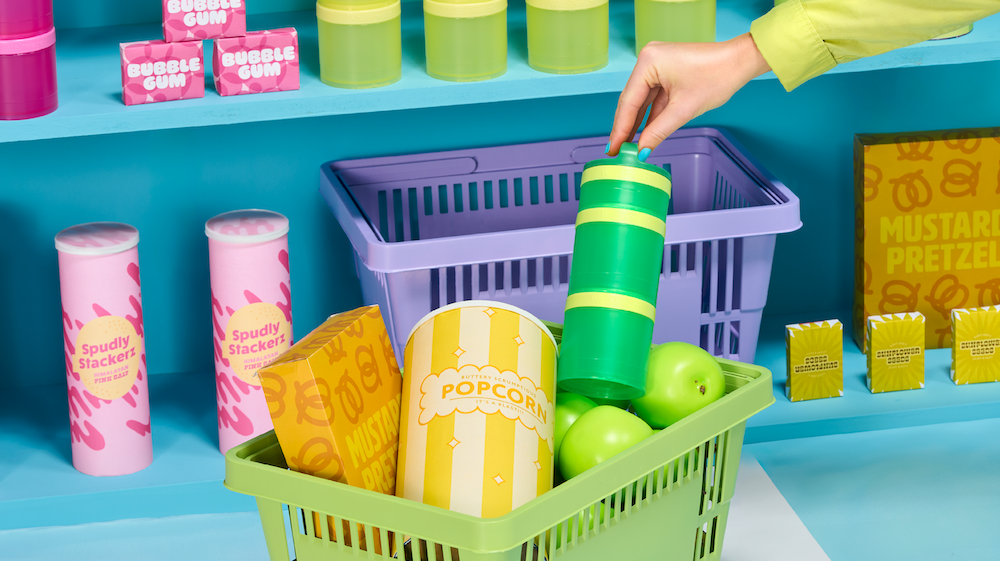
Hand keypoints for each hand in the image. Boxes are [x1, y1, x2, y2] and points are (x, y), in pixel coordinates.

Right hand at [608, 33, 771, 158]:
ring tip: (627, 146)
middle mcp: (648, 59)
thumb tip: (641, 150)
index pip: (629, 102)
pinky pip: (653, 97)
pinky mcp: (666, 71)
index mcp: (648, 62)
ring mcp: (657, 64)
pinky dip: (650, 115)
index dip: (620, 129)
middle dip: (626, 127)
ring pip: (642, 100)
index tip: (613, 148)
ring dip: (637, 123)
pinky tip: (643, 133)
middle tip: (616, 150)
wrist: (740, 61)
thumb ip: (658, 131)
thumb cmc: (718, 75)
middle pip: (632, 101)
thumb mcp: (684, 109)